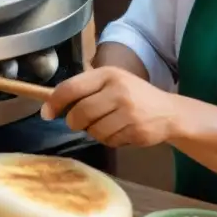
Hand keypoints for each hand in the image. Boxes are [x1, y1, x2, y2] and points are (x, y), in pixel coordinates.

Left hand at [40, 67, 178, 147]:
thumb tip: (50, 105)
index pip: (71, 87)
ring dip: (95, 132)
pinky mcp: (137, 130)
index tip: (46, 113)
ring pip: (94, 131)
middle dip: (75, 122)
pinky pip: (109, 141)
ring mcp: (129, 111)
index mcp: (108, 74)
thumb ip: (85, 90)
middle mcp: (118, 90)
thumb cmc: (133, 96)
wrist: (169, 112)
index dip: (55, 102)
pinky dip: (110, 140)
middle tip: (81, 123)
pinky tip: (121, 131)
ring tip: (108, 124)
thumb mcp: (111, 83)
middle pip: (80, 113)